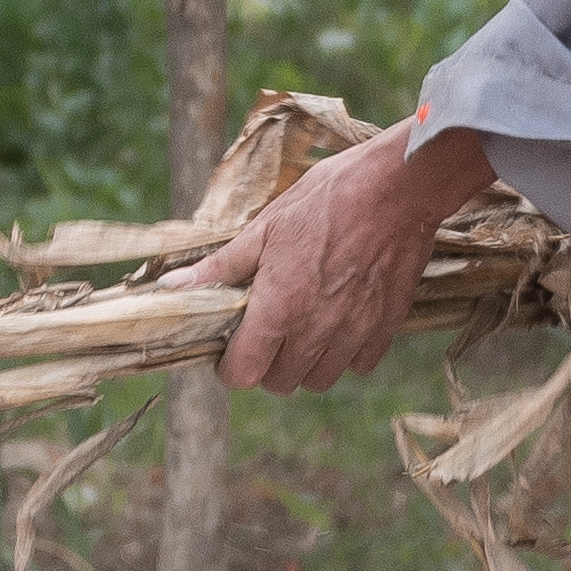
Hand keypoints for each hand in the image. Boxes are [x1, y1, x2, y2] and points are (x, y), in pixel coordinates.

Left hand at [191, 119, 512, 394]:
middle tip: (264, 332)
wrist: (398, 188)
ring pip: (320, 380)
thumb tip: (172, 286)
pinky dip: (345, 354)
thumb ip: (222, 267)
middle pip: (280, 382)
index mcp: (279, 307)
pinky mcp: (386, 327)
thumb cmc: (327, 199)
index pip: (244, 374)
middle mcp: (316, 330)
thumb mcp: (265, 226)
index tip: (230, 350)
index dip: (231, 367)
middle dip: (265, 364)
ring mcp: (354, 332)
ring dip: (304, 364)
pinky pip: (360, 364)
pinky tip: (339, 322)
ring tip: (301, 329)